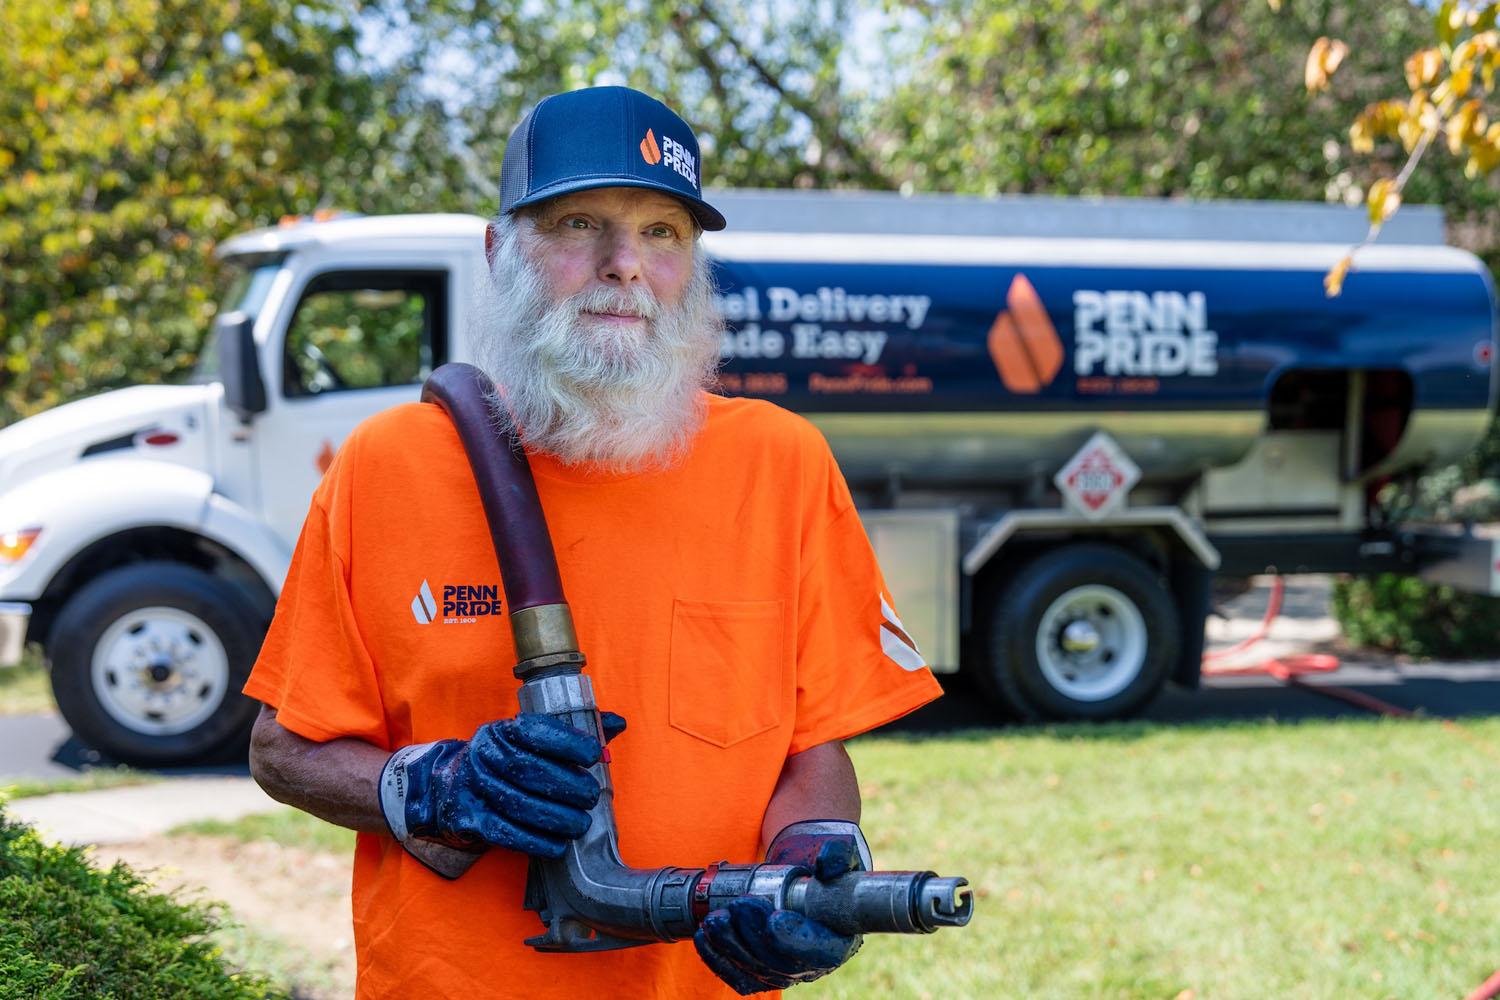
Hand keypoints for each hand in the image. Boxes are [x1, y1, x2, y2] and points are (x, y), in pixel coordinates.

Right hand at [380, 711, 624, 864]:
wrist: (449, 788)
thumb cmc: (506, 763)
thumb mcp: (530, 741)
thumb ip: (574, 732)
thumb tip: (617, 722)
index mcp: (502, 730)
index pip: (533, 730)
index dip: (565, 742)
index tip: (594, 753)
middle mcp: (483, 755)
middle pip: (525, 769)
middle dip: (565, 785)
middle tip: (591, 796)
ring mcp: (472, 787)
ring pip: (515, 804)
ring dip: (554, 817)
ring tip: (580, 824)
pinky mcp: (467, 818)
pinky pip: (502, 832)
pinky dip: (534, 841)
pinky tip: (558, 845)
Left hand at [693, 821, 866, 994]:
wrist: (802, 874)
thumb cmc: (823, 867)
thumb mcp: (840, 855)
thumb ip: (839, 855)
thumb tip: (827, 862)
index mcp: (839, 941)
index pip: (819, 951)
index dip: (796, 939)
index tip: (774, 917)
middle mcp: (813, 964)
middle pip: (780, 963)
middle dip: (754, 934)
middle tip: (738, 903)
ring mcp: (784, 971)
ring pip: (754, 970)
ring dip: (730, 945)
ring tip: (715, 918)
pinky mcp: (759, 971)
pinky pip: (737, 975)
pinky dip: (716, 959)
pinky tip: (703, 938)